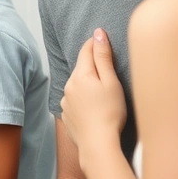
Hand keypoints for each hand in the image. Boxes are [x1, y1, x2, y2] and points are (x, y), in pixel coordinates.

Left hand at [60, 28, 126, 151]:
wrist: (98, 144)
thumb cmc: (110, 113)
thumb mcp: (111, 82)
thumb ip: (103, 57)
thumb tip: (98, 34)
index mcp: (80, 75)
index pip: (86, 50)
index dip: (95, 43)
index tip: (102, 38)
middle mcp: (69, 85)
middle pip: (81, 67)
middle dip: (92, 64)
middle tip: (107, 66)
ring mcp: (66, 101)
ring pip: (77, 84)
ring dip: (87, 82)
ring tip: (102, 90)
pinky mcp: (67, 114)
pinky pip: (75, 99)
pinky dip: (83, 98)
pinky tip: (94, 106)